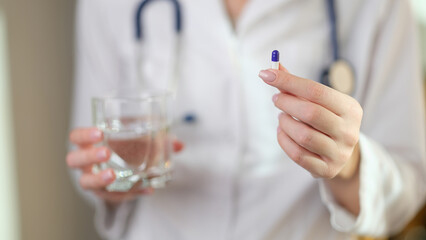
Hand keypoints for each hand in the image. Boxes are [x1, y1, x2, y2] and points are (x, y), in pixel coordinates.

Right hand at [66, 127, 184, 205]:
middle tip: (106, 153)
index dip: (84, 135)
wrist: (123, 170)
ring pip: (86, 182)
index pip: (76, 136)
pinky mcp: (104, 194)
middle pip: (74, 160)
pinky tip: (146, 190)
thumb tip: (179, 145)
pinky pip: (111, 196)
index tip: (100, 132)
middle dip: (89, 156)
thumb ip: (159, 139)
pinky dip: (128, 193)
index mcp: (90, 143)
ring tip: (113, 176)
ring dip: (99, 179)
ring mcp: (92, 179)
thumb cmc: (127, 148)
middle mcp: (86, 162)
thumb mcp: (141, 139)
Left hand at [259, 65, 362, 178]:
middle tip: (276, 99)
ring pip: (304, 136)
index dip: (289, 82)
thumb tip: (271, 69)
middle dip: (286, 103)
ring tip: (281, 117)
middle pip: (311, 113)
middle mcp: (350, 131)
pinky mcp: (328, 169)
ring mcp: (340, 153)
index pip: (316, 91)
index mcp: (351, 109)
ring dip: (285, 123)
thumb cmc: (324, 119)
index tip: (267, 75)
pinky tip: (281, 132)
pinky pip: (298, 155)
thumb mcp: (317, 101)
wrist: (338, 152)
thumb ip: (295, 86)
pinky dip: (284, 141)